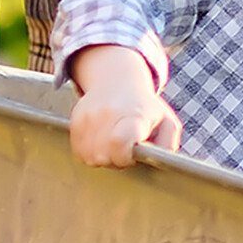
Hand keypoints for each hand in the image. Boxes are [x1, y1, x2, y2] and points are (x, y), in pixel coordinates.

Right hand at [67, 44, 181, 166]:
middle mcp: (108, 114)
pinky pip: (78, 152)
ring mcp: (89, 117)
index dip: (124, 157)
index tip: (131, 154)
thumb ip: (167, 145)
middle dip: (116, 160)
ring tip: (113, 145)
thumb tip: (160, 161)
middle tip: (125, 149)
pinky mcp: (75, 121)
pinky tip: (101, 142)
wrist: (116, 81)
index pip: (119, 142)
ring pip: (90, 157)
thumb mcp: (166, 122)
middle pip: (104, 156)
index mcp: (134, 115)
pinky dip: (89, 152)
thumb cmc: (145, 107)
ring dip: (102, 157)